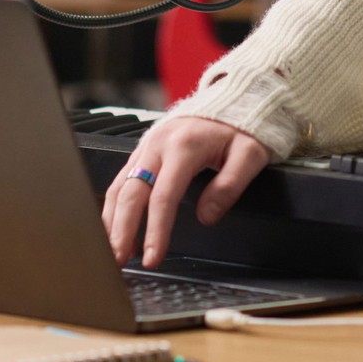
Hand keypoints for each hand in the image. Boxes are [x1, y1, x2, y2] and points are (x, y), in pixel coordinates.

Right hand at [101, 116, 271, 268]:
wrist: (230, 99)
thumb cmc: (240, 127)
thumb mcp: (250, 153)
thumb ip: (230, 185)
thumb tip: (207, 216)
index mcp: (183, 146)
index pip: (163, 196)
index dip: (155, 230)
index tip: (152, 258)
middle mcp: (158, 145)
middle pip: (131, 193)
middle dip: (121, 230)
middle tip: (117, 262)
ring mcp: (147, 147)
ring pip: (119, 187)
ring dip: (112, 221)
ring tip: (114, 253)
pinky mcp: (142, 151)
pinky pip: (121, 181)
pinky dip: (115, 207)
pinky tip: (117, 229)